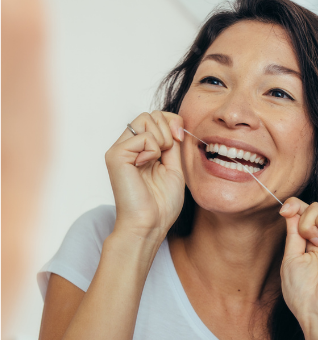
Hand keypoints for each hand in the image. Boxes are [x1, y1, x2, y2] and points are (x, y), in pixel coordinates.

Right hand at [105, 111, 184, 240]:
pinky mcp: (115, 155)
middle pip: (150, 114)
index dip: (172, 122)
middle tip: (168, 153)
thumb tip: (175, 123)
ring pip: (145, 119)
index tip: (180, 138)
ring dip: (162, 139)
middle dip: (168, 129)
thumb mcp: (174, 168)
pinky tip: (146, 165)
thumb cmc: (161, 204)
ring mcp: (120, 150)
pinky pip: (143, 136)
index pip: (156, 118)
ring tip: (157, 161)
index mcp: (141, 150)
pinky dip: (153, 150)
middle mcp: (127, 147)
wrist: (150, 224)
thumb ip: (173, 144)